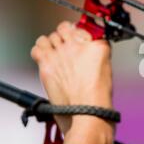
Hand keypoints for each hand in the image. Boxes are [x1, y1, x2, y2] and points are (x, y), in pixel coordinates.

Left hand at [31, 21, 114, 143]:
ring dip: (52, 43)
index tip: (80, 38)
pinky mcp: (47, 63)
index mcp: (98, 47)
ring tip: (55, 53)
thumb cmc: (98, 101)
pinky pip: (37, 47)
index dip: (82, 34)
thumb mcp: (105, 72)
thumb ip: (95, 57)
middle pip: (67, 27)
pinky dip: (39, 51)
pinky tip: (46, 59)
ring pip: (50, 36)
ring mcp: (62, 53)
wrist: (87, 116)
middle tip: (66, 46)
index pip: (88, 29)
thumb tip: (85, 53)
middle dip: (65, 36)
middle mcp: (79, 46)